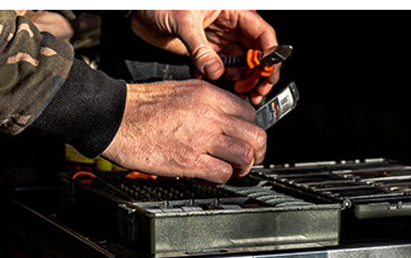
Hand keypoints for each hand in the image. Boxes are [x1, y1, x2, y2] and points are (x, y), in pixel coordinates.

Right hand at [102, 80, 266, 183]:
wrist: (116, 117)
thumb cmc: (142, 107)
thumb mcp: (182, 92)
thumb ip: (208, 105)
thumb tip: (225, 122)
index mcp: (209, 95)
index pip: (250, 114)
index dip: (251, 131)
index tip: (246, 140)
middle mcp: (210, 115)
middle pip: (256, 136)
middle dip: (257, 152)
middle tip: (249, 160)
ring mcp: (201, 138)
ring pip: (245, 156)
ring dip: (243, 168)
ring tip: (232, 170)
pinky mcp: (190, 161)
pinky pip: (223, 173)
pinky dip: (222, 178)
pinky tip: (213, 176)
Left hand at [131, 10, 279, 104]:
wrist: (141, 16)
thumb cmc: (161, 4)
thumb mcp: (184, 22)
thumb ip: (200, 49)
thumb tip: (216, 72)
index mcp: (233, 10)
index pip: (262, 34)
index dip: (269, 55)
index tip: (267, 74)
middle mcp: (231, 25)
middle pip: (257, 53)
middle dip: (260, 74)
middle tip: (257, 92)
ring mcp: (222, 41)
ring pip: (244, 64)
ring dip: (245, 81)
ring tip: (244, 95)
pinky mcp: (210, 53)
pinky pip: (226, 70)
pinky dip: (227, 82)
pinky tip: (224, 89)